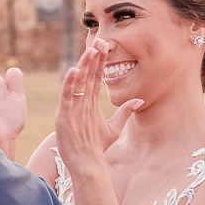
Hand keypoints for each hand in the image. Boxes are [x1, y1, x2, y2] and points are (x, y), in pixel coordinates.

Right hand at [55, 39, 141, 173]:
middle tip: (100, 41)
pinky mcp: (65, 116)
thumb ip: (124, 113)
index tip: (106, 47)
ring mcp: (72, 108)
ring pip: (78, 82)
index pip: (95, 78)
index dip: (100, 62)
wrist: (86, 163)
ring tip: (90, 50)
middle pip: (87, 76)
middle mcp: (79, 102)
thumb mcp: (114, 128)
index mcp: (89, 103)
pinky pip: (68, 97)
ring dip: (84, 66)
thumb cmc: (97, 146)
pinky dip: (70, 84)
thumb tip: (139, 99)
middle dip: (93, 58)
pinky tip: (74, 71)